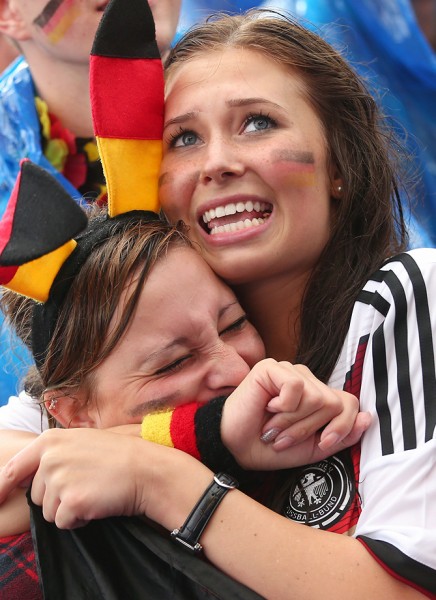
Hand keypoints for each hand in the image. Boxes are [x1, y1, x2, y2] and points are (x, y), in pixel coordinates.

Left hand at [0, 428, 212, 531]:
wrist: (146, 469)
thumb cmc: (118, 456)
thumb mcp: (81, 442)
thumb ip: (52, 455)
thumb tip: (26, 477)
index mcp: (50, 441)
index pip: (13, 468)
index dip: (1, 486)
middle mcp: (50, 457)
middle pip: (37, 495)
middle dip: (58, 497)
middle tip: (86, 484)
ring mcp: (59, 479)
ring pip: (49, 512)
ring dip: (69, 509)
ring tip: (93, 491)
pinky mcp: (70, 501)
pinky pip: (64, 523)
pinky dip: (80, 519)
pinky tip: (97, 502)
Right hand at [221, 359, 369, 469]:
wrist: (237, 449)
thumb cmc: (272, 447)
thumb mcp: (314, 448)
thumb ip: (342, 436)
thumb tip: (367, 418)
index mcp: (318, 396)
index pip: (348, 402)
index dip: (341, 427)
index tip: (321, 443)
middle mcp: (306, 380)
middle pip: (332, 403)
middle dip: (309, 428)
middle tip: (285, 437)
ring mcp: (289, 371)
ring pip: (315, 397)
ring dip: (292, 421)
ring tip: (274, 427)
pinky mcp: (271, 368)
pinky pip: (295, 388)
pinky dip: (283, 406)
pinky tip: (268, 407)